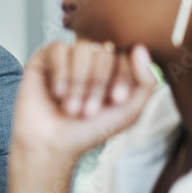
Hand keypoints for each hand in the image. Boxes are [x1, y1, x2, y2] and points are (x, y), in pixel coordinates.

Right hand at [12, 40, 156, 163]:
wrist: (53, 144)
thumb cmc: (88, 131)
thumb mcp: (129, 112)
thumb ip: (146, 82)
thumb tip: (139, 48)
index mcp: (114, 69)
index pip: (127, 53)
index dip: (122, 76)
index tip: (115, 100)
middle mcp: (92, 60)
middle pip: (105, 50)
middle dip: (98, 83)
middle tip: (88, 110)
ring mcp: (69, 56)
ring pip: (83, 48)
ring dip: (79, 81)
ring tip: (70, 106)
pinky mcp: (45, 58)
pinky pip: (59, 48)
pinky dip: (61, 73)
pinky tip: (57, 93)